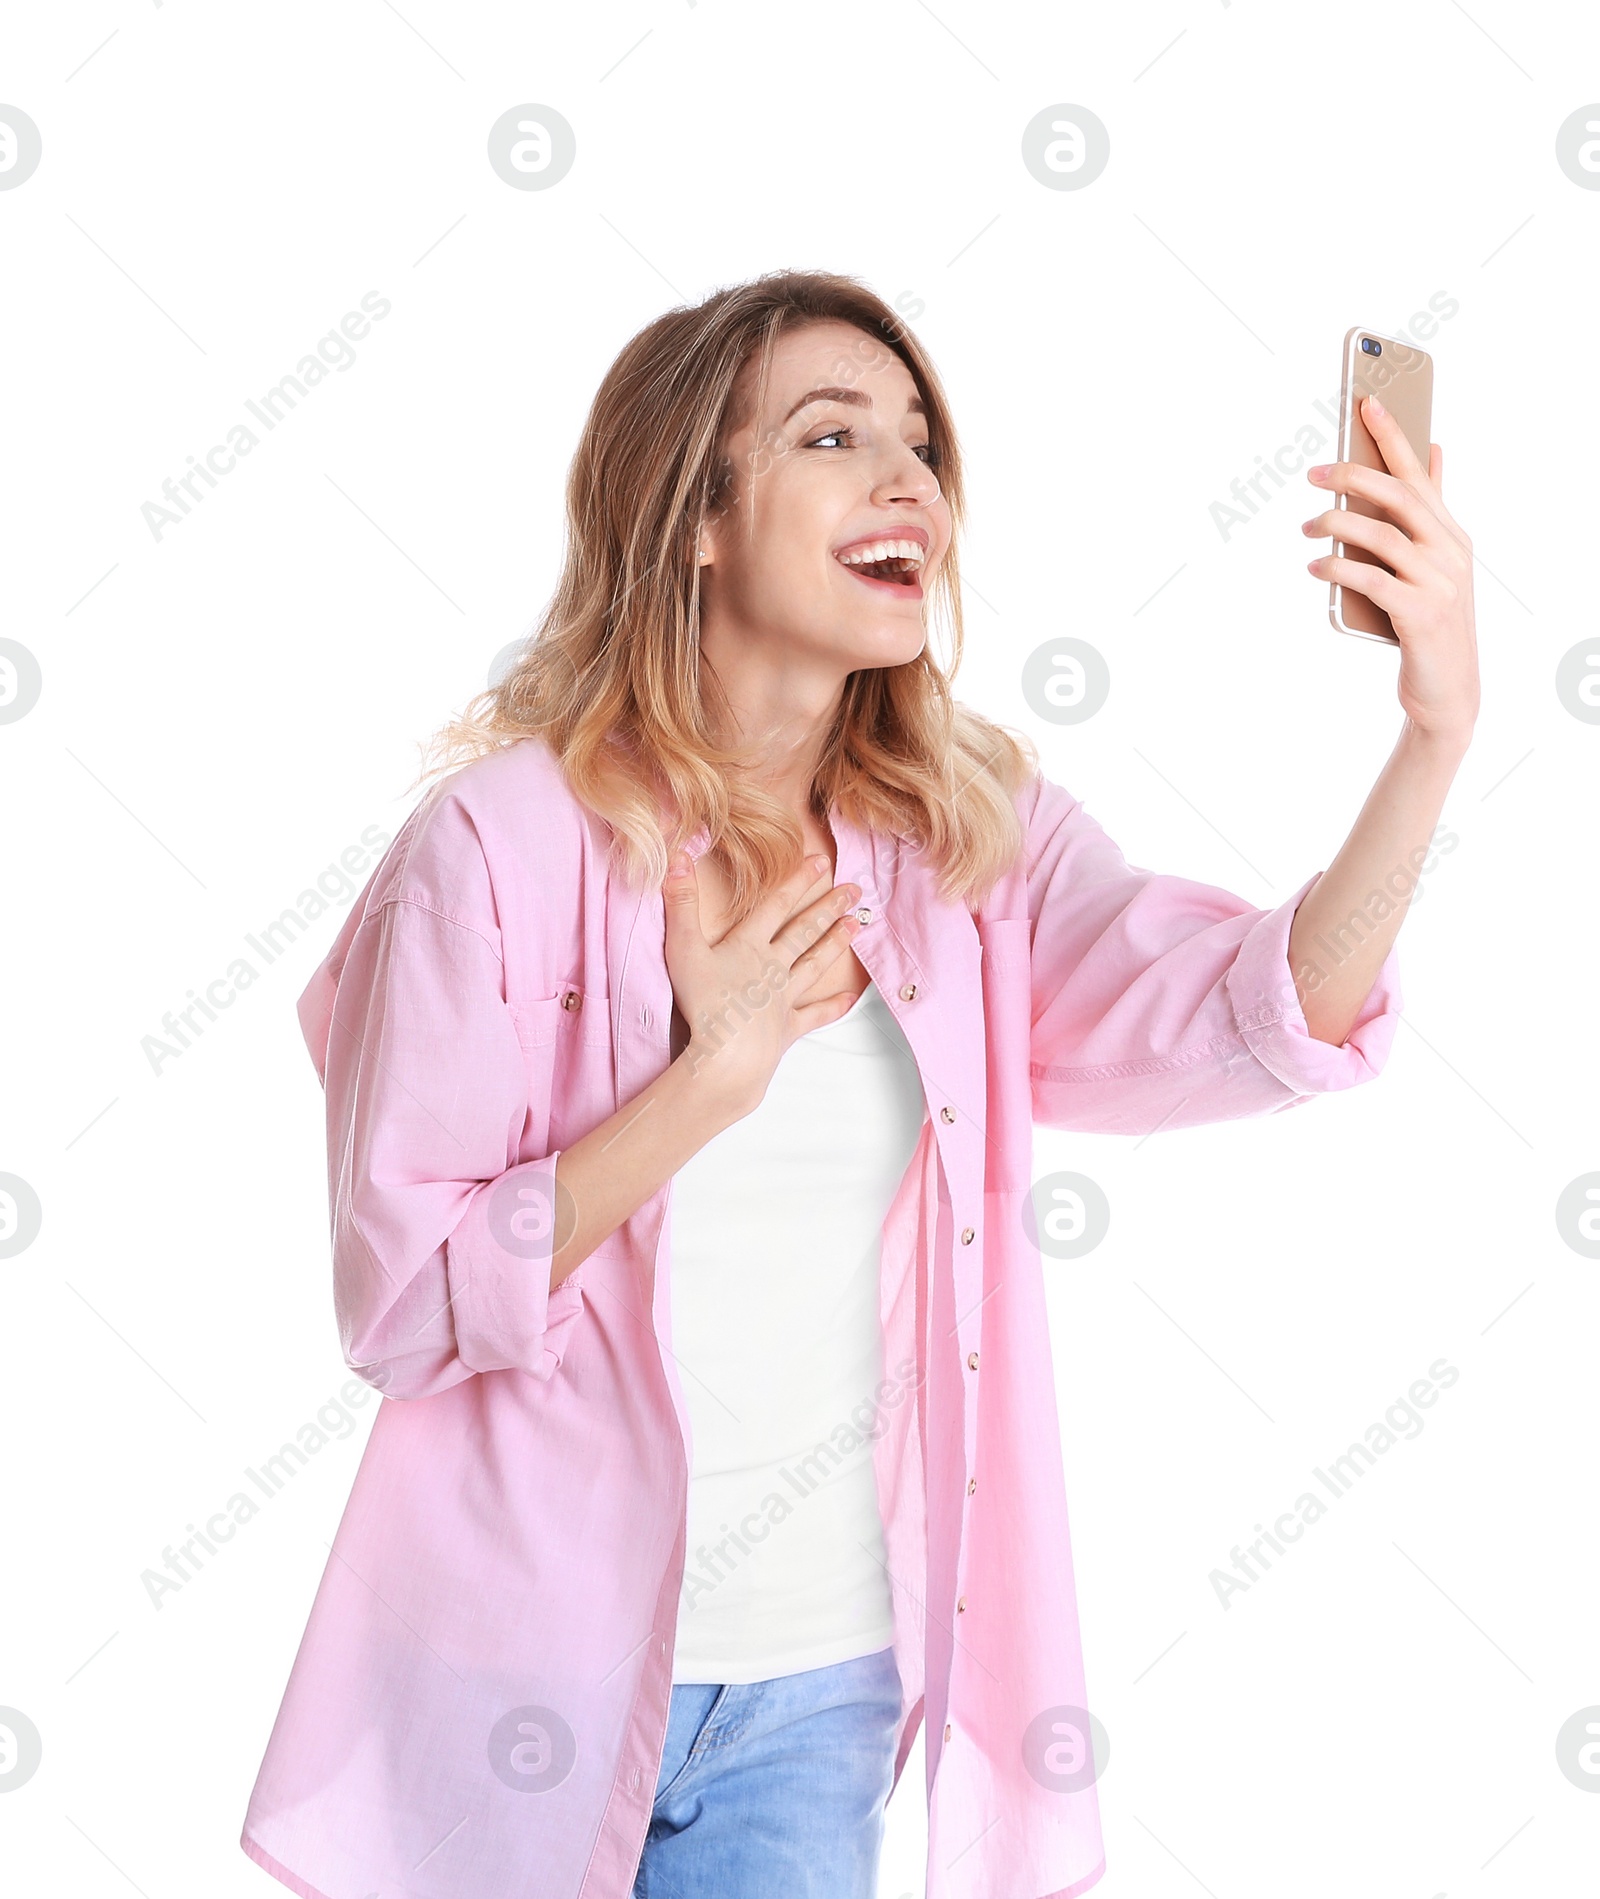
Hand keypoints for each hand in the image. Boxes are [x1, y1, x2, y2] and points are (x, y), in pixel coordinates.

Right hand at [662, 851, 863, 1116]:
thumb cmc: (703, 1004)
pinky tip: (851, 998)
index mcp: (748, 946)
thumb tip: (677, 855)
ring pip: (814, 965)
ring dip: (835, 944)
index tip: (821, 861)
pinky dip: (834, 1007)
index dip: (797, 881)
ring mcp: (784, 998)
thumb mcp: (683, 949)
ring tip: (855, 926)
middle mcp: (772, 967)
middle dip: (828, 908)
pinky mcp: (787, 1028)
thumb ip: (681, 904)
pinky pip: (815, 1015)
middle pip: (804, 932)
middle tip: (855, 890)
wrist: (727, 1056)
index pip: (776, 905)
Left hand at [1302, 393, 1479, 747]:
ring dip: (1336, 525)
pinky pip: (1371, 580)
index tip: (1366, 403)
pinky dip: (1338, 569)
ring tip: (1306, 527)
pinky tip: (1316, 567)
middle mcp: (1450, 550)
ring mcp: (1438, 581)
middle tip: (1312, 474)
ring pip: (1381, 535)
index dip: (1392, 436)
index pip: (1419, 473)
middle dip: (1352, 477)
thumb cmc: (1429, 621)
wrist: (1448, 689)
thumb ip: (1430, 512)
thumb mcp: (1436, 562)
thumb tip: (1433, 451)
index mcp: (1451, 532)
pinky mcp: (1420, 613)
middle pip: (1397, 497)